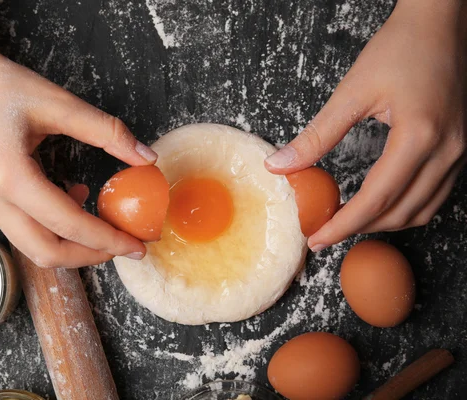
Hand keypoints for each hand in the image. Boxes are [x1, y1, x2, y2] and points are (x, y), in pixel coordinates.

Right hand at [0, 1, 153, 266]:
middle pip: (46, 252)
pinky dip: (53, 228)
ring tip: (105, 227)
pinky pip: (22, 229)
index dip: (108, 239)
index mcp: (9, 176)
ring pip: (32, 246)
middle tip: (124, 246)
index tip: (137, 245)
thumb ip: (107, 131)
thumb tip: (146, 158)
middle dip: (90, 255)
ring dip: (72, 245)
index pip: (68, 224)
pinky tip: (73, 198)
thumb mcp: (58, 103)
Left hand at [265, 0, 465, 250]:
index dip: (343, 225)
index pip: (376, 199)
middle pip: (400, 213)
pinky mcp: (459, 149)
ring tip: (348, 222)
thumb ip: (316, 135)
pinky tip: (380, 205)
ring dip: (383, 223)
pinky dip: (405, 208)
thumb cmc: (400, 48)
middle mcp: (447, 151)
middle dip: (360, 229)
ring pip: (422, 210)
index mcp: (419, 136)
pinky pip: (434, 195)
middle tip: (325, 231)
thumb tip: (281, 165)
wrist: (440, 23)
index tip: (316, 238)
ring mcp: (459, 152)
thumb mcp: (352, 92)